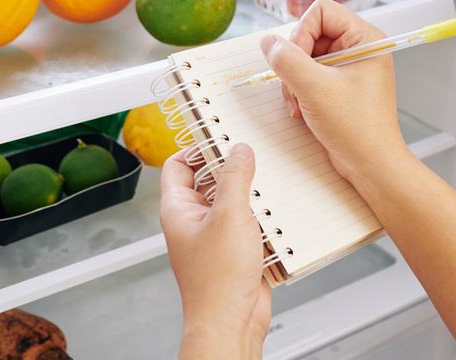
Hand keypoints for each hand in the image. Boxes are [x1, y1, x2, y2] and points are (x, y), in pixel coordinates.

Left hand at [160, 144, 270, 359]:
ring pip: (233, 201)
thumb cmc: (216, 280)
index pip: (179, 165)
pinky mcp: (237, 249)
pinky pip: (249, 223)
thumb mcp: (229, 215)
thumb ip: (235, 177)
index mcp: (178, 209)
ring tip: (267, 183)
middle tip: (251, 154)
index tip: (220, 133)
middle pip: (210, 180)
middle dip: (232, 168)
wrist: (231, 322)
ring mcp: (215, 235)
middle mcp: (194, 221)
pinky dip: (263, 216)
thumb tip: (240, 151)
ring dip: (251, 194)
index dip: (197, 147)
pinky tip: (277, 212)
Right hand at [260, 0, 409, 185]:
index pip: (321, 12)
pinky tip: (302, 111)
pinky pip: (309, 76)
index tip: (296, 60)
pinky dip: (299, 91)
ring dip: (294, 80)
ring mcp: (348, 69)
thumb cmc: (357, 128)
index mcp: (364, 39)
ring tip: (299, 104)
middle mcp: (358, 49)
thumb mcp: (315, 88)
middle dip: (295, 62)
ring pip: (305, 57)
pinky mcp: (339, 87)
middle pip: (310, 34)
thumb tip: (268, 42)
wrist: (371, 165)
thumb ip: (287, 60)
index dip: (301, 33)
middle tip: (295, 87)